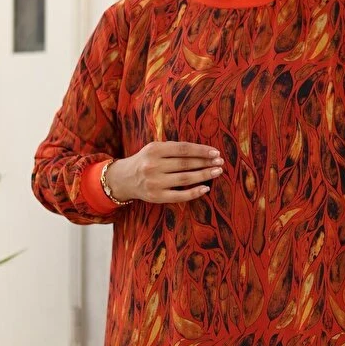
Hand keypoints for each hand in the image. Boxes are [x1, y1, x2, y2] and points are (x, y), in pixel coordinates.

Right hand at [105, 141, 222, 203]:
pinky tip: (206, 188)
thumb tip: (203, 150)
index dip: (201, 150)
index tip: (215, 152)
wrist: (123, 179)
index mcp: (154, 150)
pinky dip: (194, 192)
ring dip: (204, 175)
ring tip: (217, 172)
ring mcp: (155, 182)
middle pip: (186, 164)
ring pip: (185, 178)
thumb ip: (174, 148)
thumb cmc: (145, 161)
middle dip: (206, 162)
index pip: (183, 149)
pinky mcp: (156, 197)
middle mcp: (153, 166)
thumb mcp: (154, 149)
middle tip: (220, 162)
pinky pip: (180, 195)